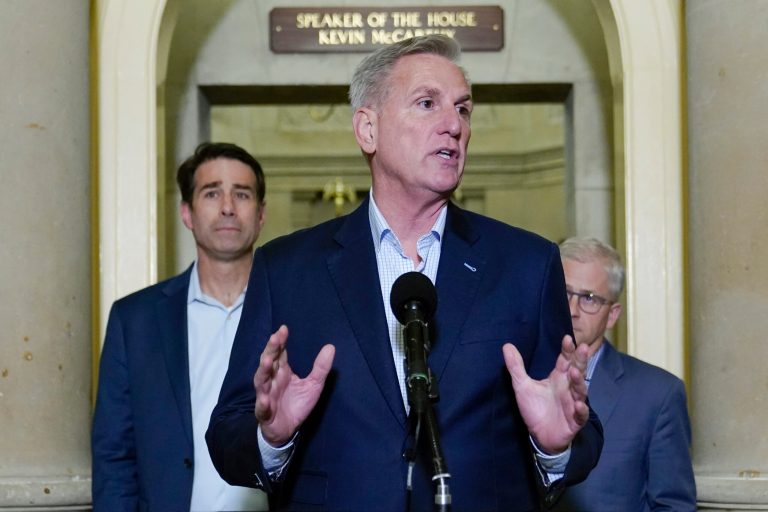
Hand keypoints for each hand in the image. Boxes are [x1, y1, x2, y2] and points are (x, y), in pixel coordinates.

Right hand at [253, 325, 335, 445]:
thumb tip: (330, 346)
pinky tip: (264, 399)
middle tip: (275, 338)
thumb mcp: (314, 385)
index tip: (284, 329)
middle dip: (271, 350)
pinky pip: (261, 408)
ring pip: (261, 381)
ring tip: (268, 361)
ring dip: (263, 371)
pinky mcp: (265, 413)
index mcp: (282, 372)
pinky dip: (262, 403)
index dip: (280, 341)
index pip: (279, 353)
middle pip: (268, 362)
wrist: (287, 430)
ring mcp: (266, 396)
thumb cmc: (297, 404)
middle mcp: (272, 381)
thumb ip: (320, 367)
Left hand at [502, 335, 588, 453]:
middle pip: (577, 371)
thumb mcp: (522, 386)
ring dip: (579, 382)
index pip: (565, 360)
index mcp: (558, 378)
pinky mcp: (574, 421)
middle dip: (580, 360)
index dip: (567, 350)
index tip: (567, 338)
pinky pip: (580, 415)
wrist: (540, 436)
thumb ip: (516, 367)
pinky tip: (579, 405)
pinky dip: (581, 410)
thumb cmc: (535, 408)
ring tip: (575, 373)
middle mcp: (568, 388)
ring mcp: (573, 404)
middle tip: (583, 348)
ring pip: (580, 391)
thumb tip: (506, 345)